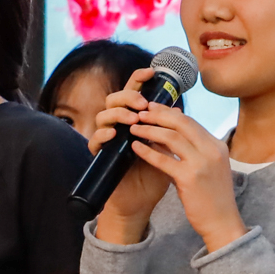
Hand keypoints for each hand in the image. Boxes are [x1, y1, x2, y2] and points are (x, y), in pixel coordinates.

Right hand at [90, 68, 173, 243]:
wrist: (143, 202)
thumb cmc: (157, 175)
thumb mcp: (169, 149)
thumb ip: (171, 129)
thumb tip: (179, 107)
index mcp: (136, 119)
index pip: (134, 91)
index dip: (139, 78)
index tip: (151, 71)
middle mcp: (119, 125)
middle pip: (116, 97)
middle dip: (128, 95)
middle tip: (142, 102)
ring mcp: (108, 139)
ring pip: (103, 114)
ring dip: (118, 113)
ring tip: (133, 119)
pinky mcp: (100, 155)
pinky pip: (94, 139)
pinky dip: (103, 134)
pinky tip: (114, 133)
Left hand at [125, 101, 247, 253]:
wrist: (222, 222)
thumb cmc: (213, 197)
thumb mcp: (209, 168)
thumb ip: (194, 150)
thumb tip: (174, 134)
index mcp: (218, 146)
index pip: (191, 122)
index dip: (169, 112)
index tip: (153, 108)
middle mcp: (212, 150)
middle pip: (181, 123)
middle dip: (158, 115)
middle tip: (140, 112)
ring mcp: (202, 163)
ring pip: (171, 137)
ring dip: (150, 130)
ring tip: (134, 128)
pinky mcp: (189, 178)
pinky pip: (163, 160)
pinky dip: (147, 151)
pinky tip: (135, 147)